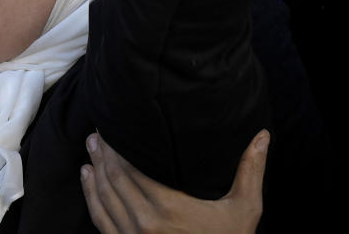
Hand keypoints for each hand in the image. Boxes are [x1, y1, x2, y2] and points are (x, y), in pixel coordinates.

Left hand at [80, 130, 269, 233]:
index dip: (119, 146)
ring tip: (91, 146)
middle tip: (99, 130)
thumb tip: (263, 135)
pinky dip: (90, 196)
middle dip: (104, 152)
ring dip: (94, 168)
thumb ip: (250, 171)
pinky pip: (100, 219)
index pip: (133, 168)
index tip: (114, 125)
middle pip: (114, 178)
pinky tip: (86, 177)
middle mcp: (145, 223)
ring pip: (103, 197)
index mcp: (170, 208)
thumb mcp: (244, 209)